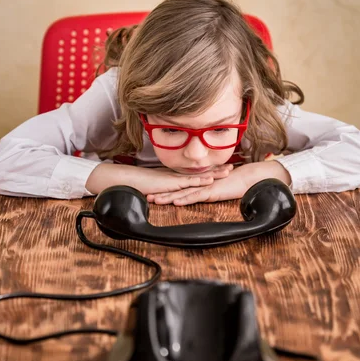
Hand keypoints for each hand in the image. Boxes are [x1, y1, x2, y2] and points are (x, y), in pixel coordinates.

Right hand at [85, 162, 232, 195]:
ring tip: (227, 171)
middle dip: (217, 169)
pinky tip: (209, 180)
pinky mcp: (171, 183)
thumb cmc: (139, 184)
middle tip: (232, 166)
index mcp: (175, 176)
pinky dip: (199, 181)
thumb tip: (170, 194)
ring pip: (198, 175)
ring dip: (213, 173)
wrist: (127, 180)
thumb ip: (165, 190)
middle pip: (201, 172)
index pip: (196, 173)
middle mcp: (177, 175)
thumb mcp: (157, 187)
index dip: (210, 170)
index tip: (222, 167)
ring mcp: (175, 178)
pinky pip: (188, 182)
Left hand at [147, 161, 291, 204]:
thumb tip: (201, 198)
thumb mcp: (218, 190)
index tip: (153, 194)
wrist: (250, 177)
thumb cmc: (236, 183)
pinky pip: (196, 196)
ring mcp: (205, 188)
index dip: (166, 190)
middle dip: (161, 193)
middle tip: (146, 197)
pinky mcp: (212, 192)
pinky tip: (176, 202)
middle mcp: (200, 184)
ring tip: (155, 200)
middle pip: (176, 189)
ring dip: (168, 197)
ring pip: (182, 193)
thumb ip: (208, 192)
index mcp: (200, 184)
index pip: (179, 188)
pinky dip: (185, 199)